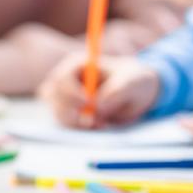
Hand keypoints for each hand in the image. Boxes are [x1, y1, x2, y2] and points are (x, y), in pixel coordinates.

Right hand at [38, 54, 158, 128]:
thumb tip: (97, 107)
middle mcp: (67, 80)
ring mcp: (66, 97)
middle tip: (93, 121)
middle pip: (53, 96)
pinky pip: (66, 123)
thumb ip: (117, 91)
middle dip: (71, 111)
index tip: (88, 103)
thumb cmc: (135, 80)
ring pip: (58, 112)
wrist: (139, 93)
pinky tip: (99, 126)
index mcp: (78, 64)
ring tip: (102, 123)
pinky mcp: (71, 113)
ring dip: (76, 123)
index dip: (71, 92)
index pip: (61, 78)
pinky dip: (80, 128)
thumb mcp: (133, 82)